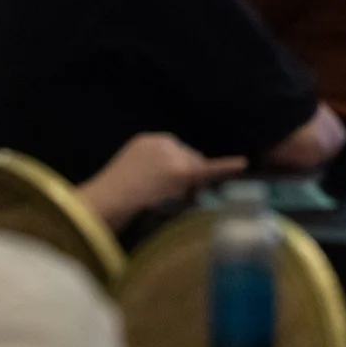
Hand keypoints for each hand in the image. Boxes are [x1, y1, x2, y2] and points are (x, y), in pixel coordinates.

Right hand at [77, 132, 246, 228]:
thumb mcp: (129, 175)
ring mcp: (172, 156)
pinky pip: (208, 170)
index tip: (168, 190)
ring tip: (166, 204)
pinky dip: (226, 166)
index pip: (176, 154)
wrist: (103, 204)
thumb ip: (150, 172)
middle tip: (169, 202)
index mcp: (147, 142)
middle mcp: (162, 143)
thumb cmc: (109, 199)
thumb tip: (171, 185)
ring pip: (195, 173)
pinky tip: (243, 163)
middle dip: (186, 180)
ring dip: (189, 188)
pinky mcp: (179, 172)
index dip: (175, 175)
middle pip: (190, 161)